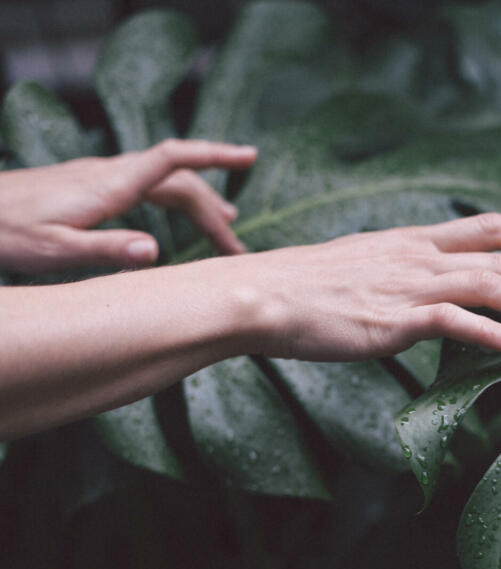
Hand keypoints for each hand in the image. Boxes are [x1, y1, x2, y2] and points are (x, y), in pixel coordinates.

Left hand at [0, 138, 257, 272]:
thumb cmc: (8, 234)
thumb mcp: (55, 252)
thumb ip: (106, 250)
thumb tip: (155, 252)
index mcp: (109, 186)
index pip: (172, 159)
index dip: (213, 155)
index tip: (249, 156)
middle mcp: (109, 174)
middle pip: (178, 178)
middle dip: (214, 207)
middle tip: (237, 247)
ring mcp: (100, 177)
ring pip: (163, 181)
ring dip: (198, 204)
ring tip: (226, 228)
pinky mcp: (91, 184)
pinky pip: (147, 185)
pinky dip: (174, 199)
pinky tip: (177, 218)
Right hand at [240, 213, 500, 359]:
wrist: (262, 295)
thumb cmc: (310, 289)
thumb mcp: (368, 267)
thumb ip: (407, 276)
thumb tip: (433, 294)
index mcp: (416, 241)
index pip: (491, 228)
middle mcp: (420, 255)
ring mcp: (408, 283)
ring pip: (489, 285)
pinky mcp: (393, 317)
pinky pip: (451, 320)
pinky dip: (487, 331)